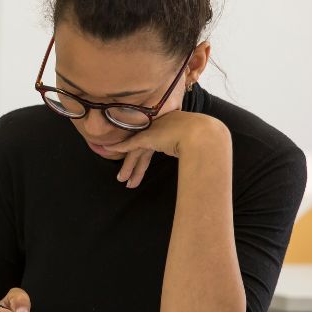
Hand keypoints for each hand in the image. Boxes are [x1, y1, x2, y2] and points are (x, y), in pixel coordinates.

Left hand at [106, 111, 228, 188]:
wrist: (202, 134)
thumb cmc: (204, 140)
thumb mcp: (193, 147)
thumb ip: (187, 152)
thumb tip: (196, 167)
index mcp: (168, 132)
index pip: (151, 148)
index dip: (142, 160)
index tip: (137, 170)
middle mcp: (158, 130)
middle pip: (142, 152)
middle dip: (133, 167)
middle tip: (125, 179)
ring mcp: (151, 132)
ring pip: (135, 152)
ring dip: (128, 167)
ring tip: (123, 180)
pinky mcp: (146, 137)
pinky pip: (129, 145)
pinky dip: (118, 148)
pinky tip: (107, 149)